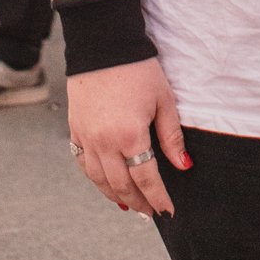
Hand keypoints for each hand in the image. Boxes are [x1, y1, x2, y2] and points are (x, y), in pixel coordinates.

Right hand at [66, 58, 188, 217]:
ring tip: (130, 204)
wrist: (103, 46)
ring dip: (115, 195)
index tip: (167, 211)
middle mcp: (104, 142)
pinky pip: (83, 164)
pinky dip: (96, 179)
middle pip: (121, 184)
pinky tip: (105, 183)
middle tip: (150, 213)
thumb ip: (172, 137)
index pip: (146, 179)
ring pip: (99, 180)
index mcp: (129, 135)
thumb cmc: (137, 70)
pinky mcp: (75, 130)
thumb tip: (184, 165)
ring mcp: (86, 138)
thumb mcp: (164, 100)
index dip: (158, 198)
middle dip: (138, 202)